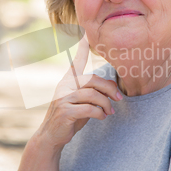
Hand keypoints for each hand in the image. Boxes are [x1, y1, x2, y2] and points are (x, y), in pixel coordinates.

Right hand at [37, 35, 121, 149]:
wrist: (52, 136)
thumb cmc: (71, 117)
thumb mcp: (82, 102)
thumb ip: (93, 92)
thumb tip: (112, 87)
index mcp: (68, 81)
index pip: (76, 62)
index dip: (81, 48)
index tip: (86, 34)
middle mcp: (64, 86)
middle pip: (93, 80)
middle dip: (109, 89)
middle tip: (118, 99)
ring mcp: (63, 98)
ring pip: (92, 95)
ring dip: (105, 104)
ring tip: (110, 112)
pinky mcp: (64, 111)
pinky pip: (89, 108)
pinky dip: (99, 113)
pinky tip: (102, 117)